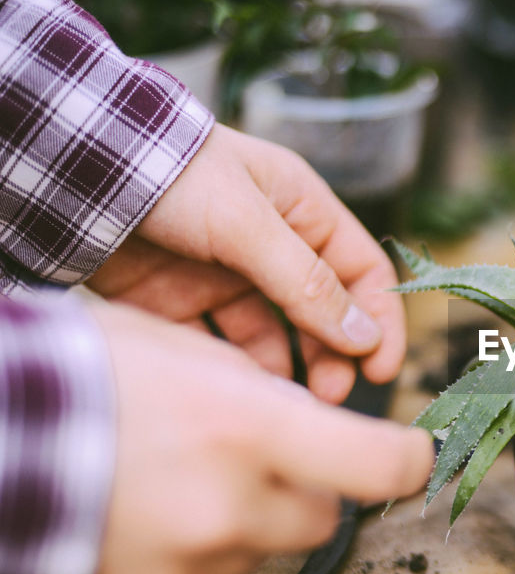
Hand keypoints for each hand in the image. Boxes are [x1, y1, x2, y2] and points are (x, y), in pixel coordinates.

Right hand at [73, 302, 433, 573]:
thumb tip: (301, 413)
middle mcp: (229, 508)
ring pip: (255, 551)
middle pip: (318, 516)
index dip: (405, 460)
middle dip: (300, 486)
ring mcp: (185, 567)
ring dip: (237, 520)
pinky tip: (137, 516)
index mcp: (247, 431)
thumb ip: (254, 388)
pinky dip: (185, 556)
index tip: (410, 453)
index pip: (378, 465)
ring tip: (167, 479)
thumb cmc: (68, 376)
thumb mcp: (175, 349)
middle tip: (253, 457)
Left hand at [89, 124, 404, 403]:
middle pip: (322, 312)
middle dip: (334, 355)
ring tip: (287, 401)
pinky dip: (235, 371)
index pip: (361, 271)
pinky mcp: (181, 302)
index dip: (378, 320)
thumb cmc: (173, 176)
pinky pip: (220, 346)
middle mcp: (271, 246)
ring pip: (274, 335)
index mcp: (302, 211)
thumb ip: (306, 283)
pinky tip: (239, 391)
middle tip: (333, 395)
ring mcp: (226, 276)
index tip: (380, 368)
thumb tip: (363, 337)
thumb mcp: (249, 224)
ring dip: (288, 368)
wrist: (75, 172)